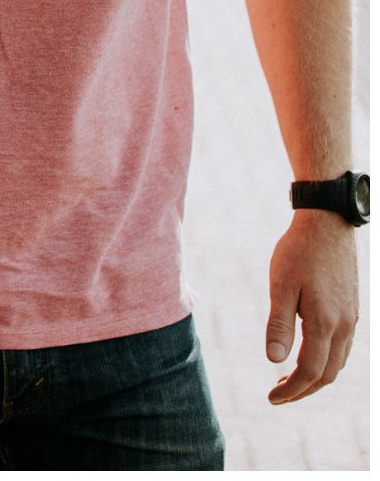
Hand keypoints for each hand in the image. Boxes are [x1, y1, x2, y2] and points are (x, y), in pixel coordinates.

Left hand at [265, 210, 359, 403]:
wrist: (328, 225)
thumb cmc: (299, 252)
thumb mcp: (281, 285)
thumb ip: (278, 324)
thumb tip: (274, 360)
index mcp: (325, 322)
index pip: (311, 371)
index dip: (292, 390)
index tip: (270, 398)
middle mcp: (344, 326)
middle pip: (328, 374)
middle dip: (303, 390)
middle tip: (276, 395)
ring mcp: (351, 319)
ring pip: (338, 363)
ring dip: (314, 377)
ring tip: (286, 381)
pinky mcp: (351, 310)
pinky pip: (343, 348)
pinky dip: (326, 361)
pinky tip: (307, 356)